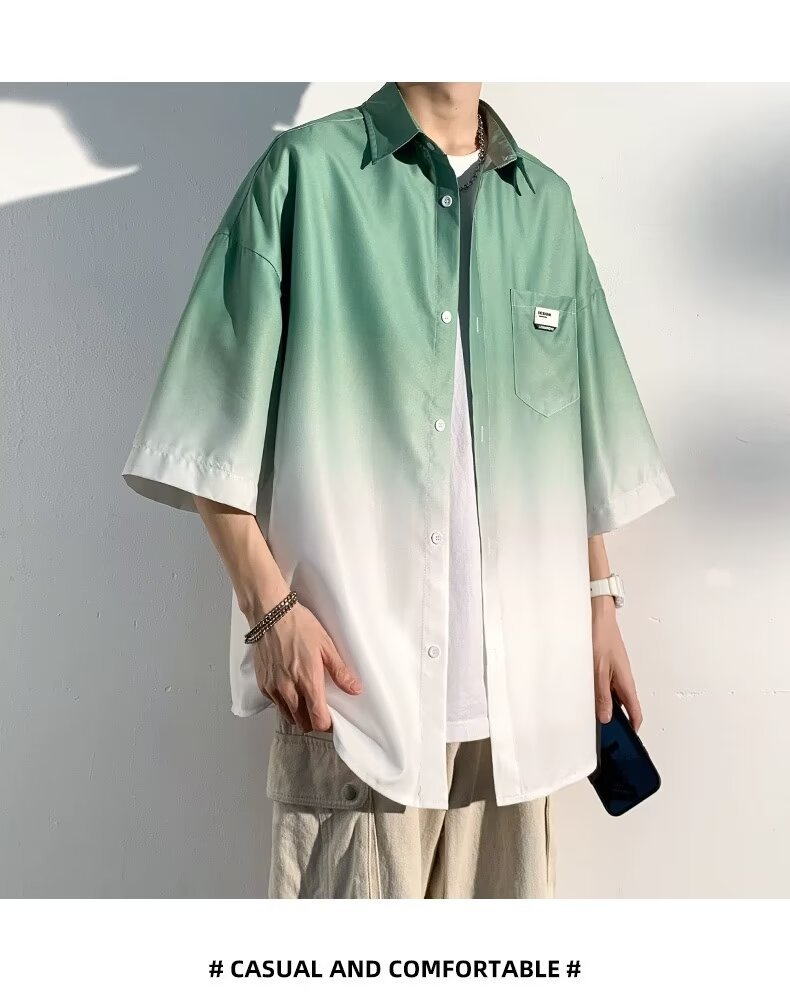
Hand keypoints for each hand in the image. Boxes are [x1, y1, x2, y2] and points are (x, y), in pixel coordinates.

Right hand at [250, 601, 362, 731]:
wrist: (271, 615)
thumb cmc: (299, 626)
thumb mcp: (326, 645)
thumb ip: (340, 671)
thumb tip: (355, 689)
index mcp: (308, 681)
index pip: (318, 719)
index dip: (326, 724)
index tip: (332, 719)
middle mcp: (289, 689)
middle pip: (302, 722)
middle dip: (312, 721)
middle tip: (320, 710)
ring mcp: (273, 688)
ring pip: (287, 716)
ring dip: (298, 714)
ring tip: (305, 700)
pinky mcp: (263, 683)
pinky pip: (275, 703)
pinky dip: (284, 702)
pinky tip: (290, 689)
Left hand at [591, 597, 642, 730]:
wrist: (598, 615)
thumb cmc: (600, 637)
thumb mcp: (598, 670)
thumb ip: (601, 694)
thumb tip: (606, 717)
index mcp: (626, 682)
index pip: (635, 712)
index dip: (633, 728)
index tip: (627, 740)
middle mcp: (623, 679)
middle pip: (623, 706)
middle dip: (616, 720)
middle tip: (604, 733)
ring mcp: (615, 672)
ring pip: (613, 696)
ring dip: (605, 706)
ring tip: (591, 716)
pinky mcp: (607, 666)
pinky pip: (605, 685)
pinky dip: (599, 693)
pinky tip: (586, 694)